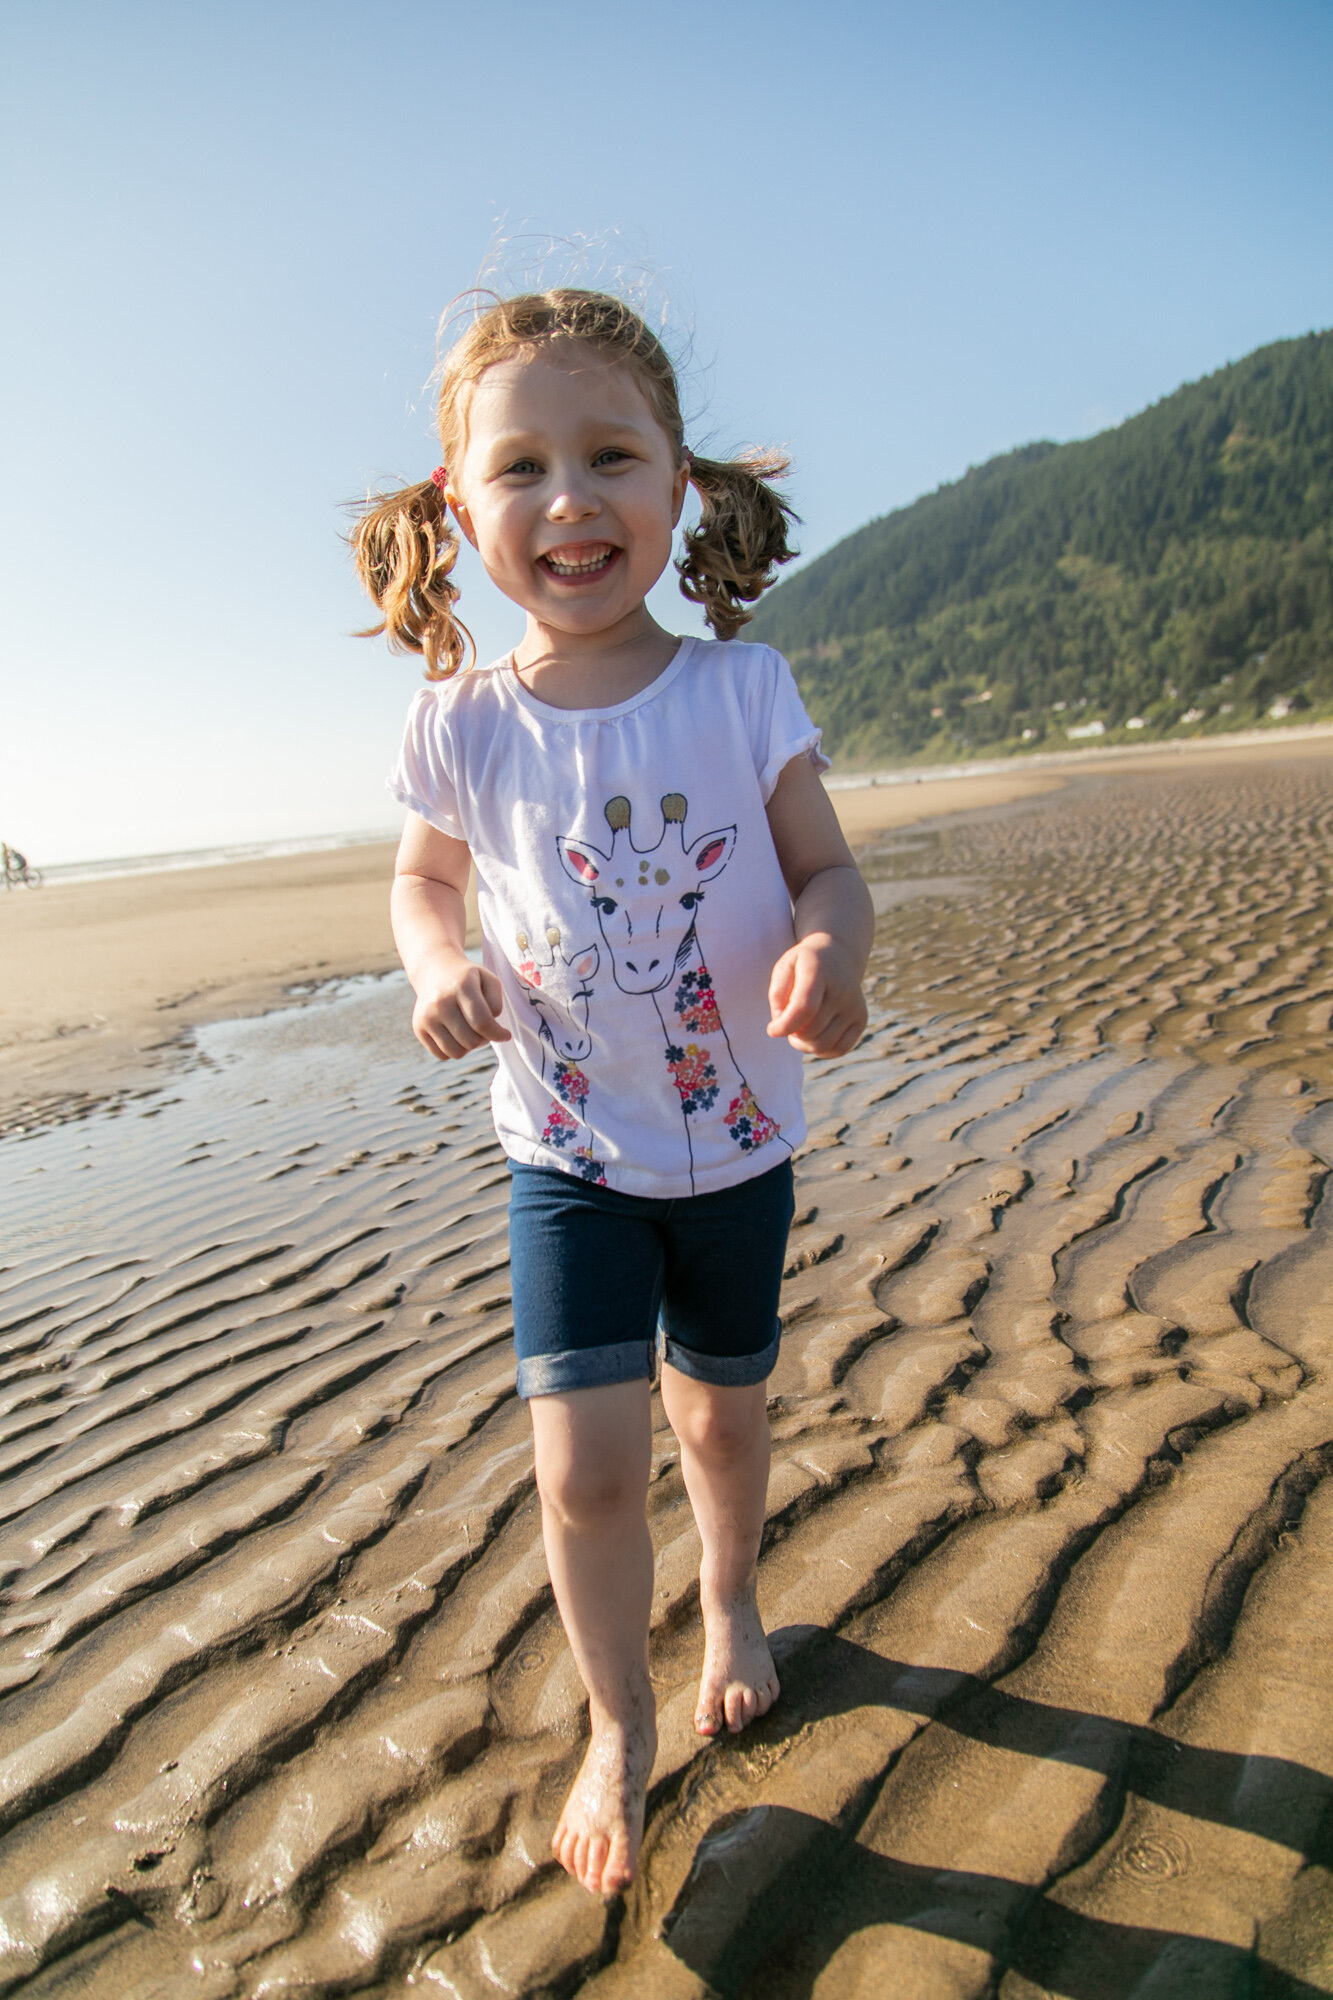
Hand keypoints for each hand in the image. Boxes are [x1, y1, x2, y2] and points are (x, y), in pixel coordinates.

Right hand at [411, 951, 510, 1059]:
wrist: (436, 972)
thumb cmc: (469, 980)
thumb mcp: (489, 980)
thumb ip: (496, 1003)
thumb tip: (492, 1029)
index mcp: (461, 986)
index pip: (482, 1022)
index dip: (498, 1034)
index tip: (506, 1035)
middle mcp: (440, 1002)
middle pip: (471, 1041)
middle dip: (484, 1039)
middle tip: (484, 1029)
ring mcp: (426, 1016)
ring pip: (457, 1053)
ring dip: (469, 1047)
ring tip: (471, 1031)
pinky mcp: (418, 1028)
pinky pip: (443, 1055)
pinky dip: (454, 1050)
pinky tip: (456, 1034)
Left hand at [767, 935, 866, 1056]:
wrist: (838, 957)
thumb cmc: (803, 966)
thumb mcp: (784, 968)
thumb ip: (777, 994)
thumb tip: (781, 1023)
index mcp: (819, 971)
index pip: (805, 1007)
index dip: (785, 1025)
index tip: (772, 1030)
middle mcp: (842, 989)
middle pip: (810, 1031)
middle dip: (792, 1033)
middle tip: (787, 1023)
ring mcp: (855, 1006)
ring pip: (823, 1044)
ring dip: (804, 1044)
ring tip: (798, 1030)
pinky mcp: (861, 1019)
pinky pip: (839, 1049)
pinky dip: (822, 1050)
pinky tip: (814, 1037)